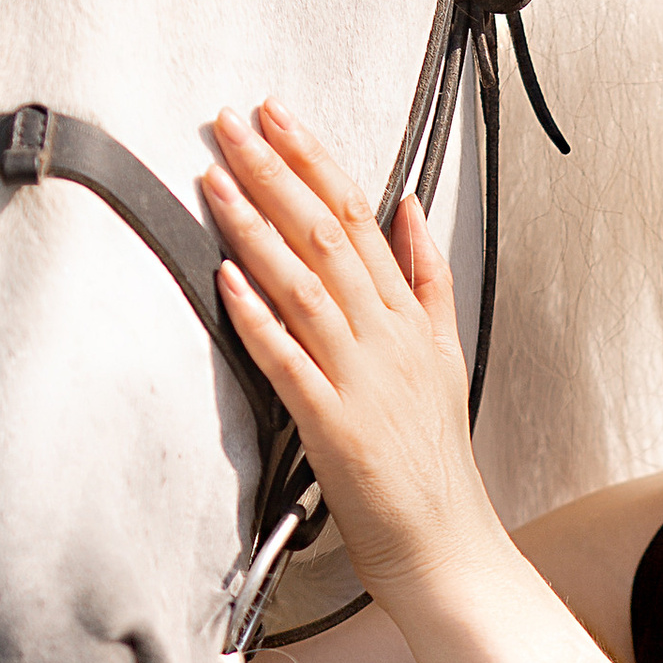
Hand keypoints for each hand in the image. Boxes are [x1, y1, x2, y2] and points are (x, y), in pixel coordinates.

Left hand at [208, 99, 500, 598]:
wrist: (446, 546)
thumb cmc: (435, 462)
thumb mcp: (446, 356)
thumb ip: (428, 279)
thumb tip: (410, 209)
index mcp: (411, 319)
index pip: (361, 217)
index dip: (316, 160)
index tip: (278, 116)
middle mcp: (388, 339)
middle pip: (328, 235)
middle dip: (276, 171)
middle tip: (233, 122)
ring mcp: (362, 380)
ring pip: (304, 284)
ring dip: (255, 226)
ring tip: (216, 178)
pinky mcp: (335, 428)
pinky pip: (289, 360)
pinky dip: (257, 316)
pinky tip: (227, 277)